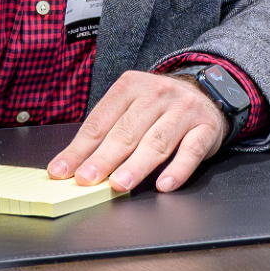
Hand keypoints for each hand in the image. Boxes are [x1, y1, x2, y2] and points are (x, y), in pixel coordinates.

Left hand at [48, 69, 228, 192]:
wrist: (206, 94)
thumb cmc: (158, 109)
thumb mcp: (130, 109)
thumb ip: (106, 133)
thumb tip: (74, 166)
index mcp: (130, 85)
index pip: (100, 121)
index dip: (79, 149)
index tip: (62, 171)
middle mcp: (157, 93)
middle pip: (126, 131)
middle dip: (104, 159)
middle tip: (87, 179)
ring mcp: (184, 108)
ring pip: (157, 141)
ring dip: (136, 166)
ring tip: (119, 185)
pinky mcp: (207, 127)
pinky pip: (191, 150)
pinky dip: (178, 170)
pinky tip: (164, 185)